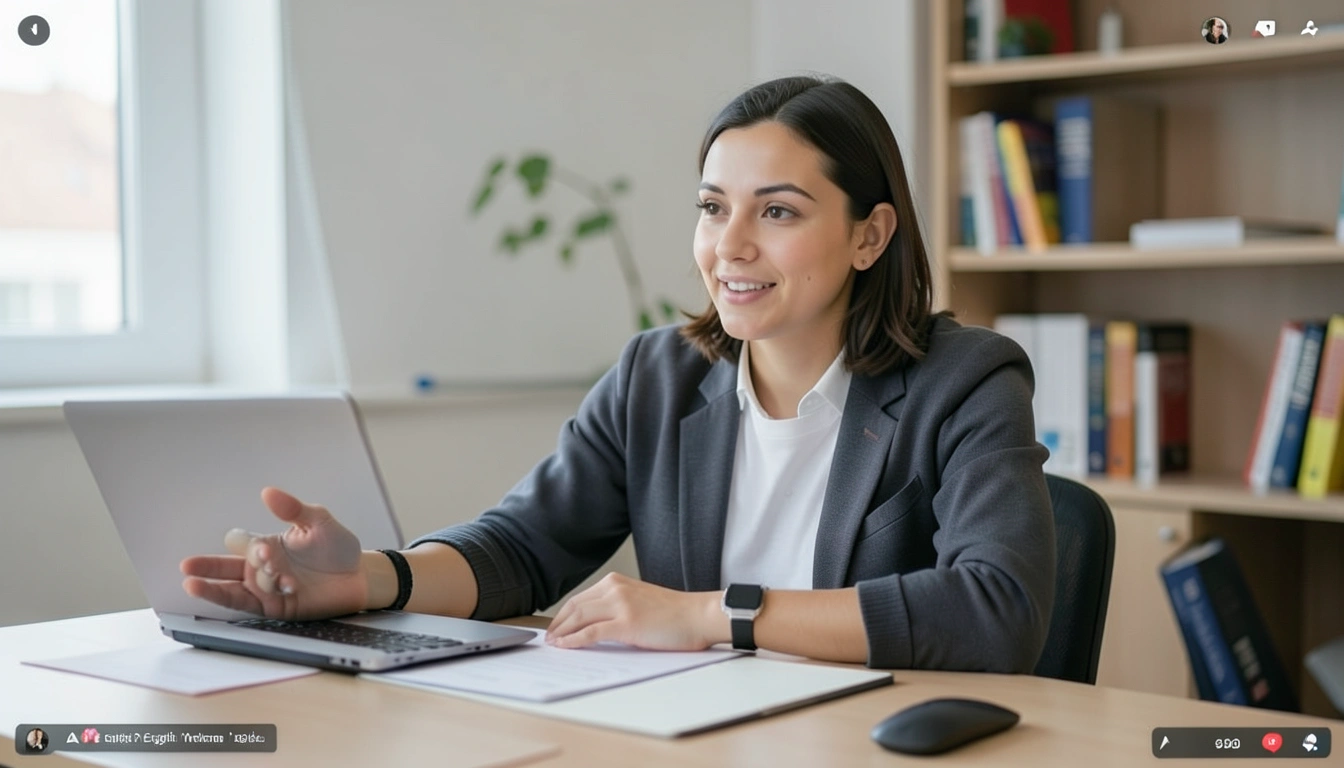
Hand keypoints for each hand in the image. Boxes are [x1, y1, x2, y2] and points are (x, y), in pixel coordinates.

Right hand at [180, 487, 367, 619]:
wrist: (359, 576)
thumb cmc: (337, 548)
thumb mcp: (318, 522)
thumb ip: (293, 509)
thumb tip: (268, 493)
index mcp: (267, 544)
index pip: (240, 542)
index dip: (246, 544)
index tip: (263, 548)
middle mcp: (261, 568)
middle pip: (224, 568)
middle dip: (207, 567)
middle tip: (186, 567)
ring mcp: (266, 589)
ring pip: (232, 590)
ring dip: (219, 586)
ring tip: (193, 585)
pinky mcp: (276, 607)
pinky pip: (253, 604)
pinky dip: (254, 596)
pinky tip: (262, 590)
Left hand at [544, 572, 726, 650]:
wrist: (698, 616)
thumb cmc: (674, 613)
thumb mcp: (639, 601)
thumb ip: (617, 606)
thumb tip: (592, 624)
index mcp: (617, 582)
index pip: (580, 598)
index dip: (563, 615)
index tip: (555, 627)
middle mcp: (615, 589)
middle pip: (575, 607)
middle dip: (558, 624)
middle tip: (548, 638)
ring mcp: (620, 605)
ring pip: (579, 618)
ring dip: (562, 633)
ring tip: (553, 644)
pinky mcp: (626, 623)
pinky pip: (591, 633)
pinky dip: (574, 641)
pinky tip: (565, 646)